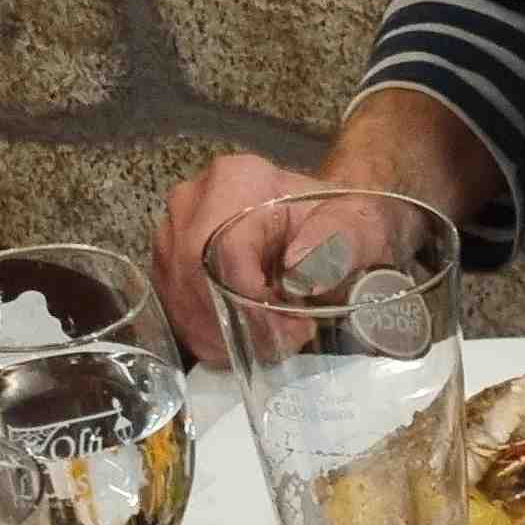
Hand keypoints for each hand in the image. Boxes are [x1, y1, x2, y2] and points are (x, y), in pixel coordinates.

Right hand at [151, 156, 420, 366]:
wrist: (325, 220)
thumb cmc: (340, 222)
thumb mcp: (357, 225)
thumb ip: (339, 239)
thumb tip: (298, 268)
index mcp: (236, 181)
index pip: (226, 250)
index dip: (254, 301)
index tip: (294, 329)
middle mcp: (192, 202)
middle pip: (196, 278)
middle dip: (239, 324)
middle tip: (284, 343)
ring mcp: (172, 233)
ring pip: (182, 299)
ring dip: (224, 336)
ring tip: (271, 343)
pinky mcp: (168, 264)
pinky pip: (176, 310)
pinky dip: (209, 337)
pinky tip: (245, 343)